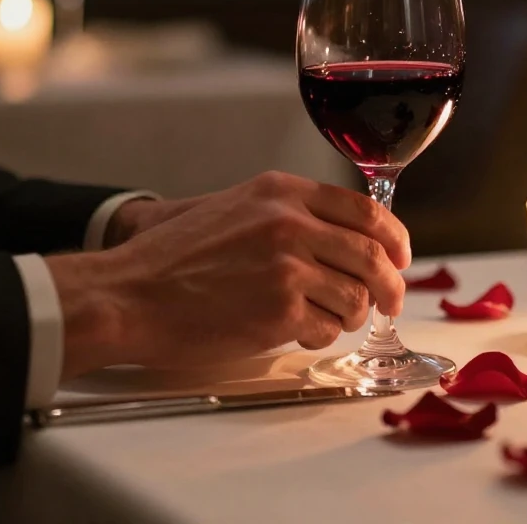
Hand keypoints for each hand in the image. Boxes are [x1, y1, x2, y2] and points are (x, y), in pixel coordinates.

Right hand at [49, 171, 410, 377]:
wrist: (126, 294)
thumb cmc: (175, 259)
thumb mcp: (236, 209)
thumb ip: (292, 215)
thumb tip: (352, 237)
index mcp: (281, 192)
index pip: (364, 210)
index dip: (393, 238)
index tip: (400, 258)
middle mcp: (289, 222)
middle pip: (372, 255)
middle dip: (391, 284)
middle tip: (391, 302)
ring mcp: (286, 265)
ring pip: (355, 295)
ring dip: (352, 314)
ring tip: (328, 318)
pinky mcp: (279, 308)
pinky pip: (326, 326)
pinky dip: (320, 334)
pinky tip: (296, 330)